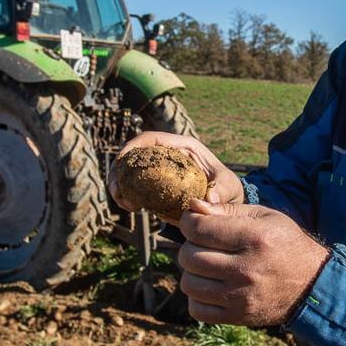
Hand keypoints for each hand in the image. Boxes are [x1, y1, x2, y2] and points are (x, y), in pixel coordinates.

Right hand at [108, 132, 243, 217]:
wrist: (228, 202)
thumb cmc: (229, 188)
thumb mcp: (229, 186)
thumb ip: (221, 190)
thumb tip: (207, 201)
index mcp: (183, 146)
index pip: (151, 138)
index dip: (133, 146)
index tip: (122, 161)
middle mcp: (168, 155)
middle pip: (134, 154)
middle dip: (118, 169)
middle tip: (115, 191)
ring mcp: (160, 170)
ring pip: (130, 171)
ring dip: (119, 184)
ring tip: (122, 202)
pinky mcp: (156, 186)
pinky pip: (135, 187)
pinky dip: (127, 195)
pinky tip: (130, 207)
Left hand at [177, 199, 330, 326]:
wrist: (311, 284)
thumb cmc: (284, 242)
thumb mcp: (264, 216)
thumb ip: (228, 209)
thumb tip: (193, 207)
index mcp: (254, 238)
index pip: (199, 229)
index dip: (189, 222)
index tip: (193, 222)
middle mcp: (247, 269)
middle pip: (190, 257)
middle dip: (189, 246)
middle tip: (201, 244)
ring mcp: (241, 297)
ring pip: (189, 284)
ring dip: (191, 272)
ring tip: (206, 265)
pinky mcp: (238, 316)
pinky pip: (197, 308)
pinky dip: (197, 297)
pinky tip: (210, 286)